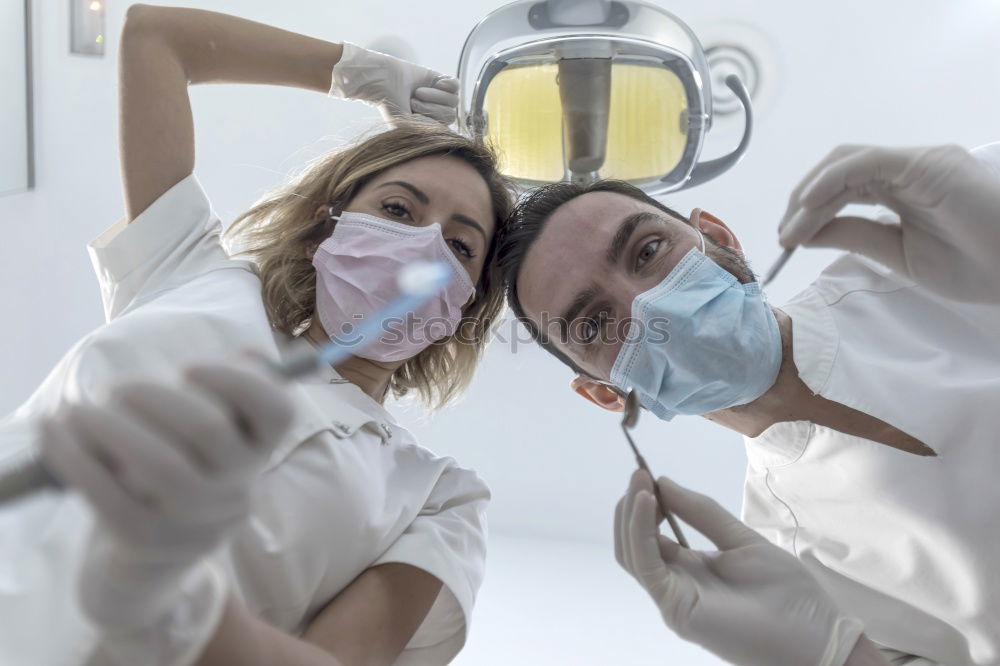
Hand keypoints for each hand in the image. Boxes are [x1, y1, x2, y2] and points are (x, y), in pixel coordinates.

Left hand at [38, 361, 293, 629]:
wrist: (148, 552)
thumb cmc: (177, 461)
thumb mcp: (210, 426)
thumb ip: (228, 387)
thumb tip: (251, 357)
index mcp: (258, 449)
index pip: (277, 412)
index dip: (236, 381)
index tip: (188, 368)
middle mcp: (238, 486)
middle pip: (210, 430)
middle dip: (154, 397)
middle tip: (117, 389)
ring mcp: (198, 521)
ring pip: (163, 467)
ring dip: (112, 426)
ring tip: (78, 409)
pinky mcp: (149, 541)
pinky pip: (112, 499)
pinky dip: (76, 458)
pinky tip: (54, 431)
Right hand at [330, 42, 458, 124]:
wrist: (383, 82)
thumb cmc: (392, 106)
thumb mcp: (407, 126)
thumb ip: (426, 133)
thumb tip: (445, 133)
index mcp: (431, 127)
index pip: (446, 130)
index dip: (431, 122)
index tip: (414, 116)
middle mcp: (437, 112)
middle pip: (450, 115)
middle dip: (431, 109)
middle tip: (413, 102)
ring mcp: (440, 96)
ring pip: (453, 101)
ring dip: (434, 96)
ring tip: (418, 92)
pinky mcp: (440, 80)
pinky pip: (455, 85)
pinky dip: (445, 85)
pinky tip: (435, 83)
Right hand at [615, 471, 863, 665]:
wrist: (812, 635)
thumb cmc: (786, 592)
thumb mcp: (741, 540)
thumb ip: (702, 513)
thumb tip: (663, 482)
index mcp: (690, 567)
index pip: (652, 534)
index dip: (646, 503)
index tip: (648, 474)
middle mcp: (675, 582)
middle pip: (633, 542)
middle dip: (632, 505)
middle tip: (639, 474)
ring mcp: (672, 596)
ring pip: (632, 552)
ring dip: (631, 514)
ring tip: (640, 481)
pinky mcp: (674, 606)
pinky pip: (646, 565)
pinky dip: (640, 532)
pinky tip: (648, 504)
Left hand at [778, 144, 999, 302]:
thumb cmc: (975, 265)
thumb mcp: (898, 254)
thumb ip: (855, 236)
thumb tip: (807, 232)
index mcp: (902, 188)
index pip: (842, 186)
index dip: (809, 209)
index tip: (788, 240)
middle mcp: (907, 169)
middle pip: (836, 171)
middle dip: (802, 201)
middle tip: (784, 236)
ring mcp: (917, 162)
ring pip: (845, 164)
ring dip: (810, 196)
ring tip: (792, 230)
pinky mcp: (925, 163)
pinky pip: (865, 162)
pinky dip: (831, 181)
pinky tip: (810, 206)